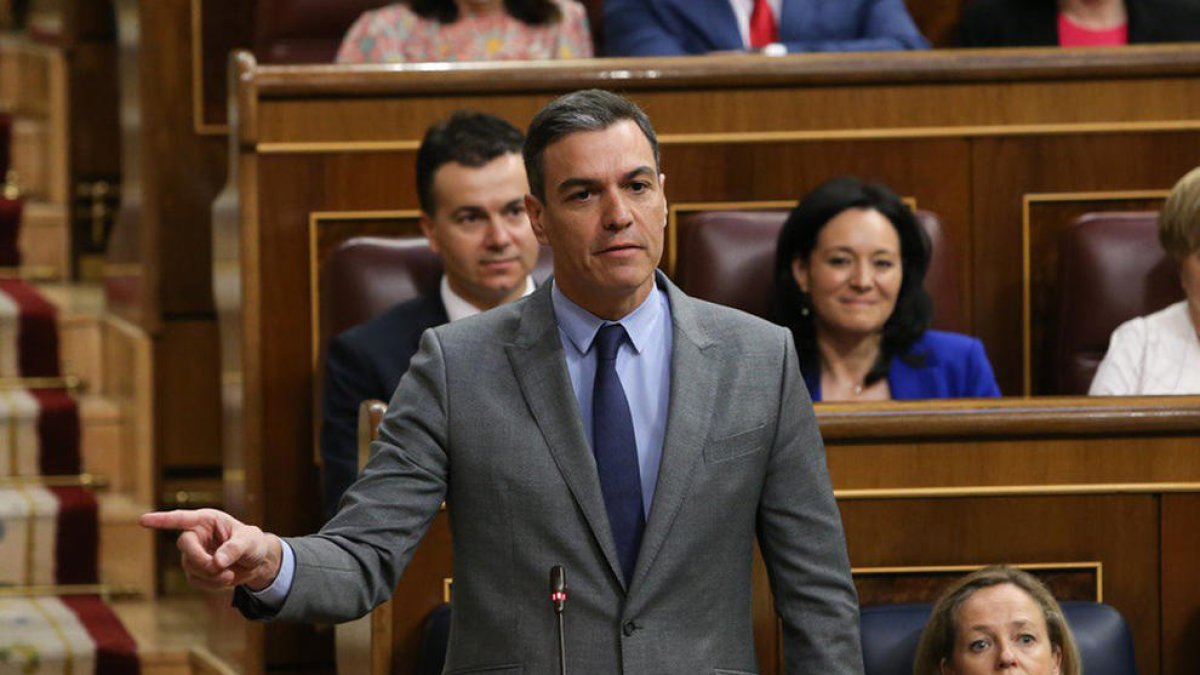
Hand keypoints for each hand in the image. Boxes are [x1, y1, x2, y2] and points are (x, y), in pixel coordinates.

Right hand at [140, 508, 282, 591]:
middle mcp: (196, 535)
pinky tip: (226, 579)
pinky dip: (212, 584)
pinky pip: (196, 580)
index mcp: (207, 520)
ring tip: (230, 574)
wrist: (256, 562)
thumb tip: (217, 562)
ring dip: (210, 574)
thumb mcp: (250, 541)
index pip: (181, 518)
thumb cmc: (252, 543)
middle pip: (184, 545)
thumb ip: (234, 549)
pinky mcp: (195, 571)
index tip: (143, 521)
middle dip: (200, 558)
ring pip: (191, 566)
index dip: (162, 520)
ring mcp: (193, 554)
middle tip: (219, 567)